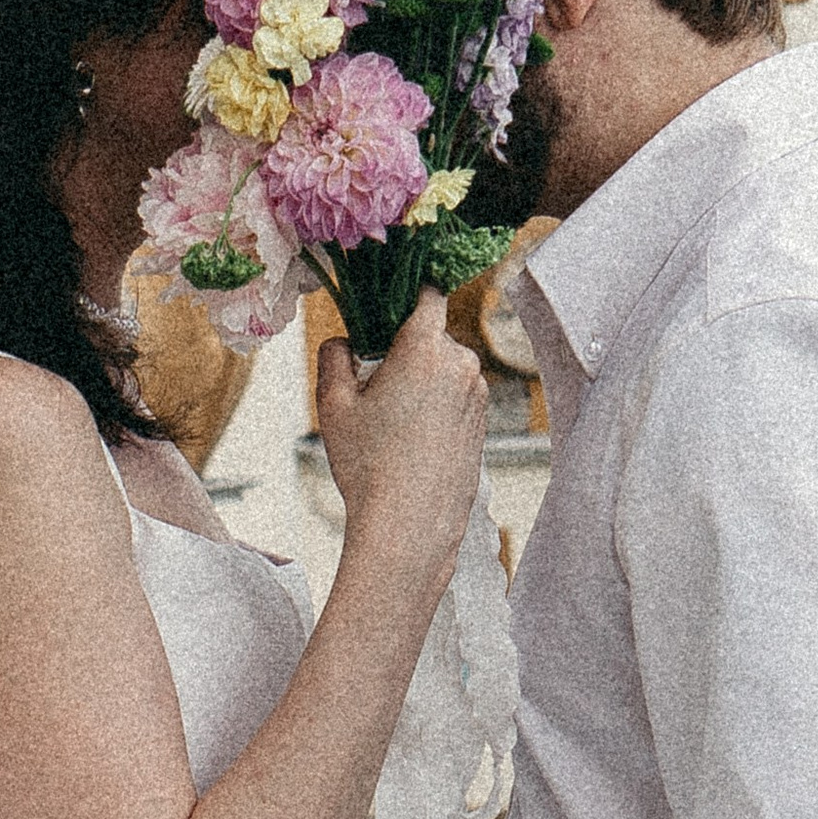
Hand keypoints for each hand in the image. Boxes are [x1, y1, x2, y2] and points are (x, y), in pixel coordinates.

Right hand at [314, 291, 486, 590]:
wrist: (410, 525)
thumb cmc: (370, 465)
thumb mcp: (334, 405)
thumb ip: (335, 356)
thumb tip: (345, 342)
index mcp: (426, 348)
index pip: (427, 293)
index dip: (406, 296)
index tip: (385, 312)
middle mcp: (461, 364)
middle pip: (432, 336)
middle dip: (405, 351)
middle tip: (375, 387)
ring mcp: (478, 396)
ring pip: (446, 369)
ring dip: (423, 381)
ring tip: (393, 423)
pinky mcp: (483, 423)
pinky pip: (458, 398)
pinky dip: (438, 407)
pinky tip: (413, 441)